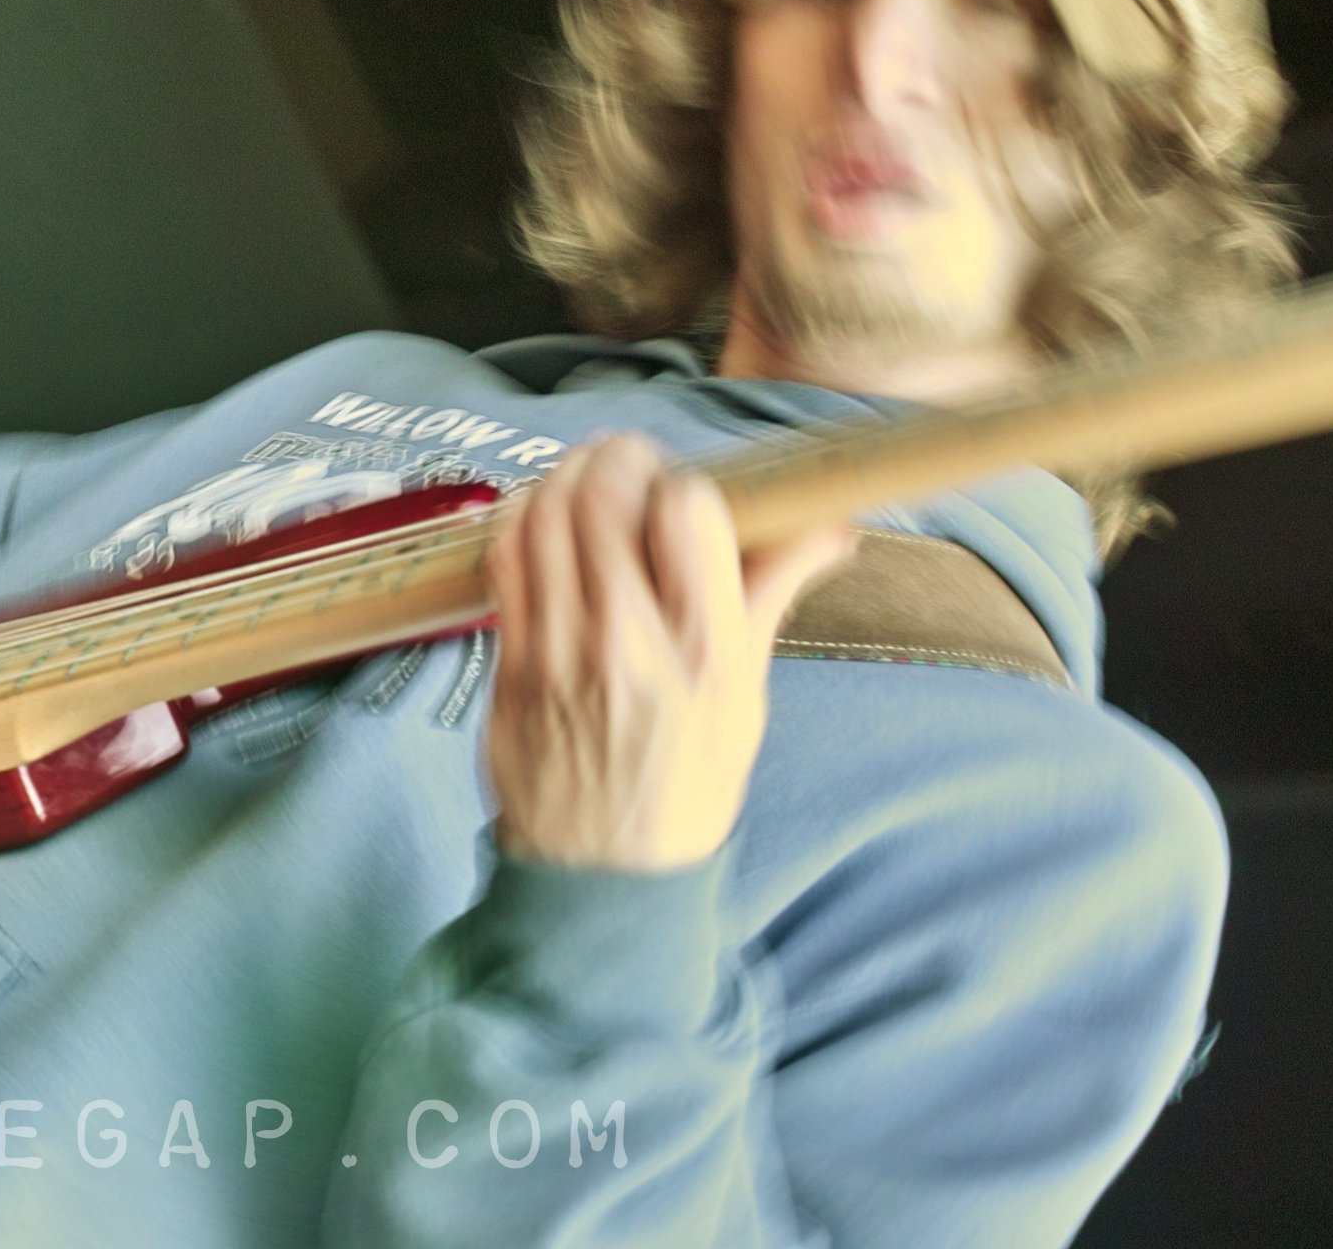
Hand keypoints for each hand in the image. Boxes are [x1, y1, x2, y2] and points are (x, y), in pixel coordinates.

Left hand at [483, 434, 857, 872]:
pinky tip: (544, 517)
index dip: (687, 485)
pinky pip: (506, 557)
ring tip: (589, 479)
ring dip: (567, 476)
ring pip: (546, 514)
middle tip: (632, 463)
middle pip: (605, 499)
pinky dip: (523, 517)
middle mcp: (629, 641)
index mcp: (705, 652)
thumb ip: (769, 597)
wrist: (601, 875)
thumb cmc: (684, 787)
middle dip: (620, 458)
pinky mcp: (511, 659)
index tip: (686, 492)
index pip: (689, 515)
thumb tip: (827, 526)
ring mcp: (559, 648)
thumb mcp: (746, 700)